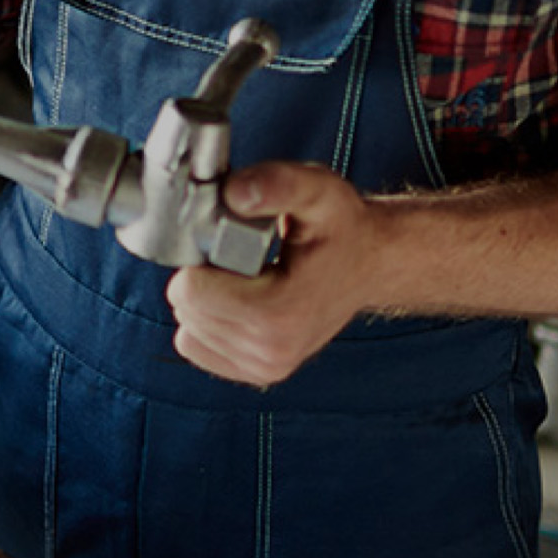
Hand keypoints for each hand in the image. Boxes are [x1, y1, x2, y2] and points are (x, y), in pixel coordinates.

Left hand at [164, 161, 385, 385]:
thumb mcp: (318, 190)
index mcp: (281, 313)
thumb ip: (277, 183)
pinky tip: (238, 300)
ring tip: (245, 278)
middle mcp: (272, 349)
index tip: (231, 242)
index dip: (201, 257)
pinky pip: (195, 346)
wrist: (369, 264)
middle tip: (241, 258)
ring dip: (206, 299)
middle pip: (188, 309)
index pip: (190, 292)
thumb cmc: (342, 227)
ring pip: (189, 328)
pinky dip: (207, 322)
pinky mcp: (258, 373)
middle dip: (204, 277)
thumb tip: (233, 193)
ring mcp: (265, 367)